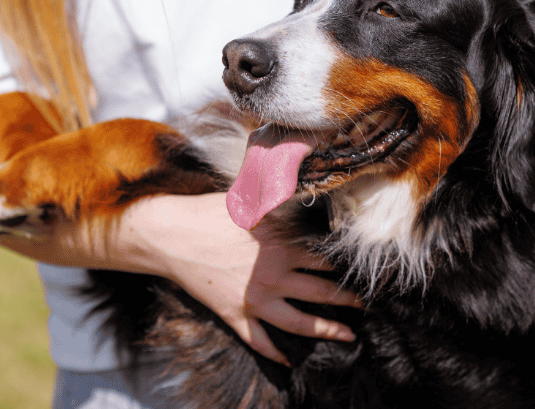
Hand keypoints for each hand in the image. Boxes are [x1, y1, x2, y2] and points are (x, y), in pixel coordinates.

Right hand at [0, 192, 361, 364]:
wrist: (170, 235)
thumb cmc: (208, 212)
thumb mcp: (248, 197)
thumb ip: (278, 192)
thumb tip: (300, 173)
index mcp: (280, 245)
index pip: (323, 259)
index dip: (343, 265)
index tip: (360, 269)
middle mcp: (273, 275)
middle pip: (321, 292)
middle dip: (347, 299)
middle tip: (364, 304)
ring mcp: (254, 299)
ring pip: (299, 323)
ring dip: (327, 330)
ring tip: (349, 335)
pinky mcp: (234, 314)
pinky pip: (258, 340)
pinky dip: (274, 353)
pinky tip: (288, 361)